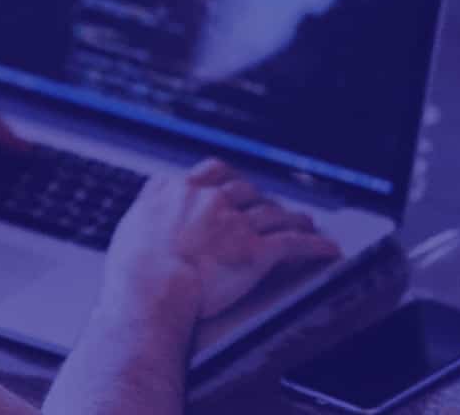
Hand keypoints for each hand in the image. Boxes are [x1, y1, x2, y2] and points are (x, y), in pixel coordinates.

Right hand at [102, 160, 341, 323]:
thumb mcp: (131, 227)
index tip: (234, 183)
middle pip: (245, 191)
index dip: (228, 178)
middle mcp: (209, 200)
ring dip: (292, 218)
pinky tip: (328, 248)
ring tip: (305, 223)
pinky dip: (314, 246)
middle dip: (260, 200)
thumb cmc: (132, 270)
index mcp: (178, 190)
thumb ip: (147, 213)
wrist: (150, 288)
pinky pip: (293, 244)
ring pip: (273, 214)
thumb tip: (148, 214)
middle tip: (270, 209)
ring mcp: (235, 223)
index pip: (212, 171)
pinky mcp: (256, 250)